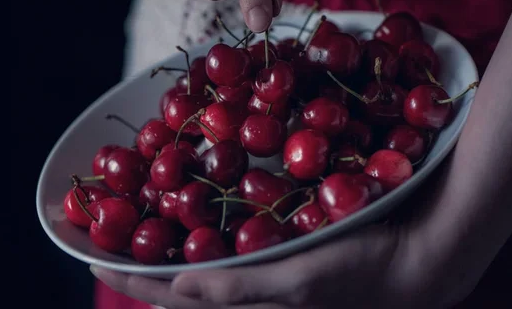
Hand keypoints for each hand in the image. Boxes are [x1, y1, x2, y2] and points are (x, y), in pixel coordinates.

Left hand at [90, 161, 472, 308]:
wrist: (419, 258)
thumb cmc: (364, 271)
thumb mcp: (303, 281)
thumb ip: (242, 290)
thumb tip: (178, 288)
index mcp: (253, 308)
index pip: (177, 296)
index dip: (133, 279)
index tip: (92, 257)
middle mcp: (255, 297)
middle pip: (186, 282)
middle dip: (147, 260)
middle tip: (114, 233)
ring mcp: (270, 276)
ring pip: (209, 264)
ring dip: (176, 243)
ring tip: (147, 218)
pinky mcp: (286, 258)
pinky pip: (236, 248)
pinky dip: (212, 230)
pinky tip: (204, 212)